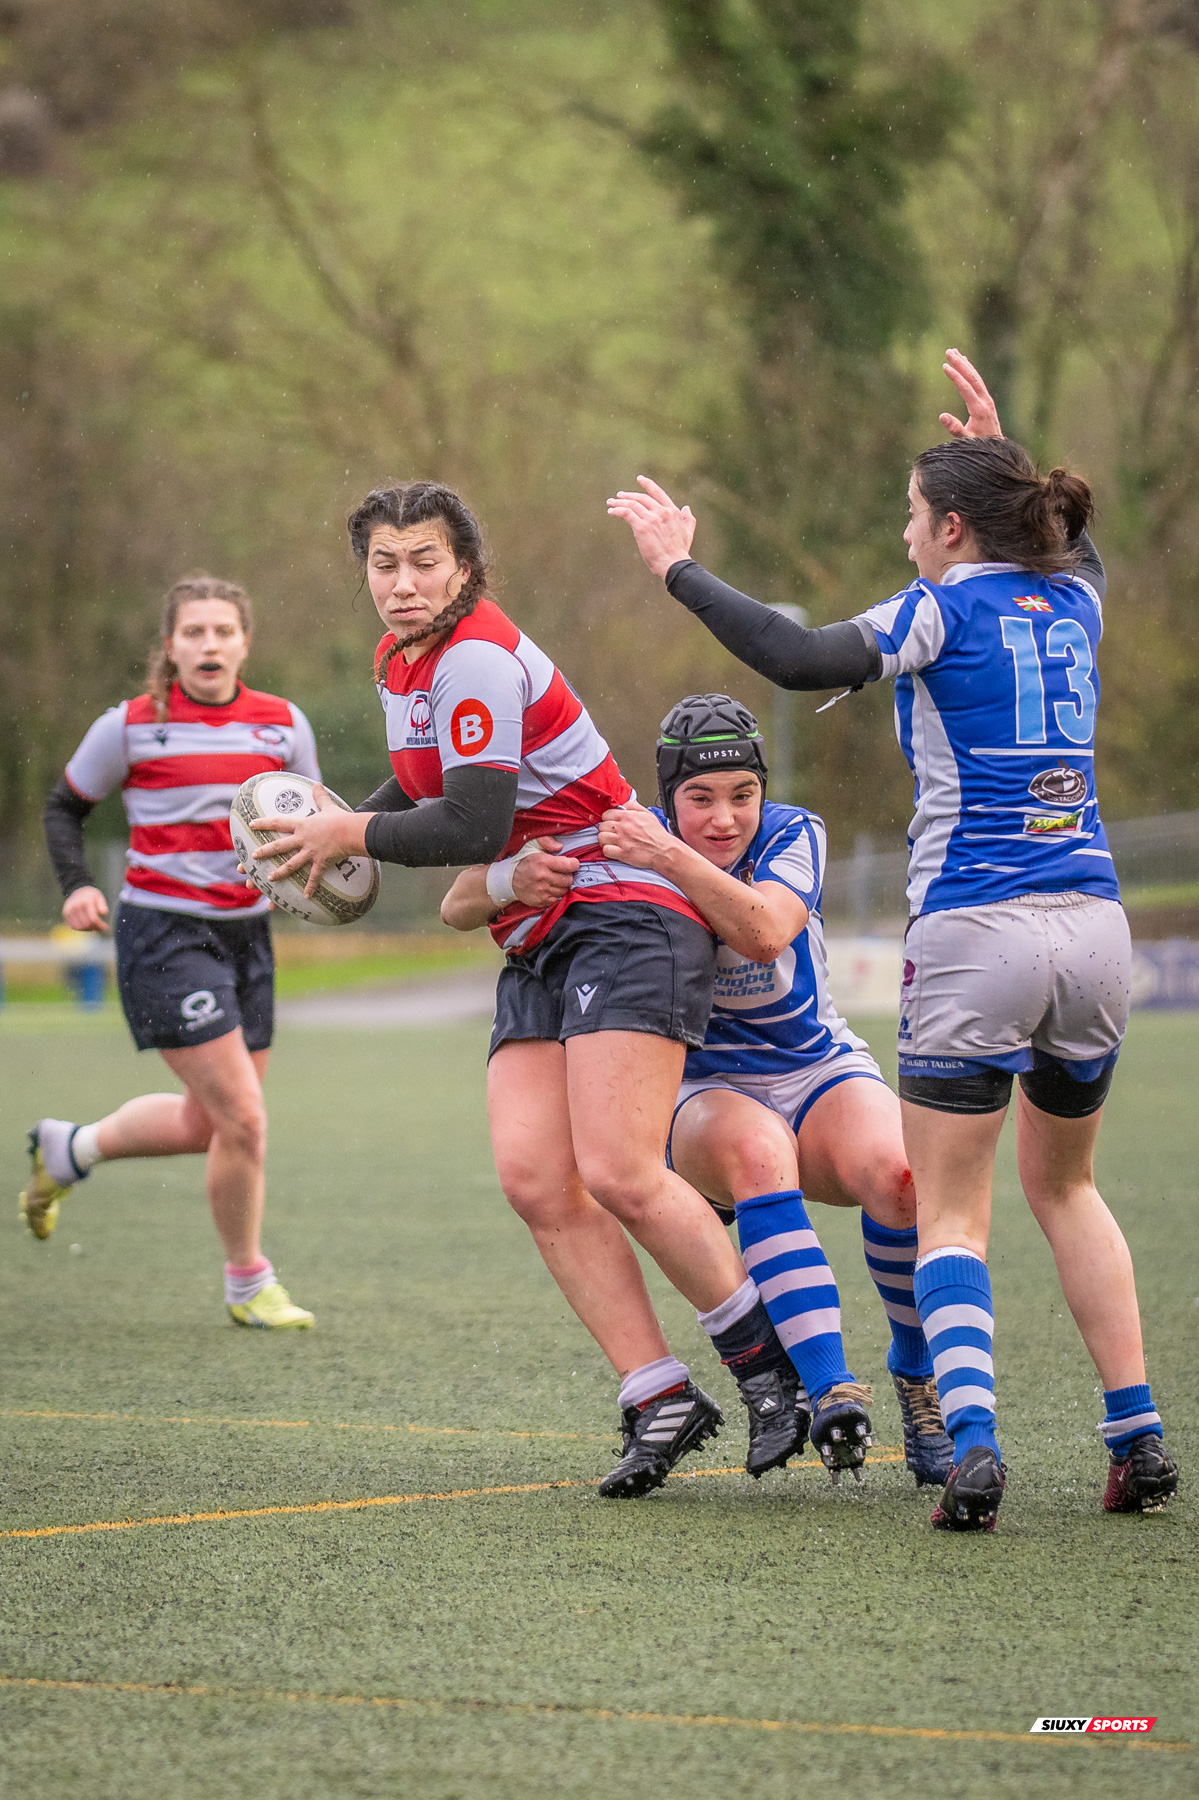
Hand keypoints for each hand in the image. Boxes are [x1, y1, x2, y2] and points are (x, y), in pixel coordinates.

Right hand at [62, 886, 108, 932]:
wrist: (77, 890)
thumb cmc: (91, 896)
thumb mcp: (99, 896)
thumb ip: (102, 904)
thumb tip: (104, 912)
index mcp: (85, 901)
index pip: (93, 918)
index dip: (100, 925)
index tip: (106, 927)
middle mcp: (76, 905)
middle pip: (86, 924)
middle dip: (95, 928)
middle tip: (100, 928)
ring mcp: (69, 910)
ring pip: (80, 927)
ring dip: (88, 929)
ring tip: (94, 926)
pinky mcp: (65, 914)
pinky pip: (73, 926)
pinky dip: (81, 928)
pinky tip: (86, 926)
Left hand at [250, 785, 369, 897]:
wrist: (351, 831)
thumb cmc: (340, 818)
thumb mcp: (328, 806)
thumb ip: (320, 796)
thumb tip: (317, 784)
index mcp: (302, 825)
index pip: (278, 823)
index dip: (264, 823)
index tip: (251, 824)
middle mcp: (303, 839)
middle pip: (279, 846)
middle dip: (264, 852)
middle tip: (252, 857)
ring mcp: (311, 852)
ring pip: (291, 864)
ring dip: (279, 872)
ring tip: (269, 879)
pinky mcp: (321, 862)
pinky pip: (314, 877)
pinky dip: (310, 887)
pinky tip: (305, 897)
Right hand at [511, 837, 578, 907]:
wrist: (509, 880)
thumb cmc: (524, 862)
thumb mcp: (532, 845)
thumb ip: (546, 840)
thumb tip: (559, 846)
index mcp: (543, 862)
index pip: (569, 866)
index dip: (573, 864)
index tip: (572, 863)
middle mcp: (543, 877)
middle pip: (568, 879)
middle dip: (568, 875)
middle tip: (561, 872)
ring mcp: (542, 891)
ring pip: (564, 890)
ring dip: (562, 885)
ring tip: (555, 880)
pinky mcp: (541, 901)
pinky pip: (557, 899)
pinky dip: (556, 894)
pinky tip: (550, 888)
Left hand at [596, 800, 674, 870]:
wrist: (664, 850)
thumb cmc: (657, 834)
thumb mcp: (648, 814)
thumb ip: (634, 806)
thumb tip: (623, 805)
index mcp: (628, 817)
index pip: (606, 814)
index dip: (608, 819)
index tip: (612, 823)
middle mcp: (623, 827)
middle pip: (602, 826)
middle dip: (606, 829)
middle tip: (612, 834)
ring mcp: (622, 841)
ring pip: (601, 837)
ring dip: (605, 840)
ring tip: (612, 842)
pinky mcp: (622, 853)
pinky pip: (606, 850)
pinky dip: (608, 851)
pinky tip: (614, 850)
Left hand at [606, 476, 696, 577]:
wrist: (673, 563)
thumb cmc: (680, 551)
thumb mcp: (688, 532)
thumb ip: (688, 519)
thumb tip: (686, 508)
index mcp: (672, 511)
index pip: (658, 492)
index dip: (648, 484)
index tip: (639, 479)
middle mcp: (661, 512)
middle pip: (641, 498)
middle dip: (628, 495)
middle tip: (619, 496)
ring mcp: (651, 519)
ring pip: (632, 504)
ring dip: (619, 502)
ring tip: (611, 503)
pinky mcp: (641, 527)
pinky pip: (626, 513)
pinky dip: (617, 511)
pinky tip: (611, 512)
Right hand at [940, 349, 1002, 438]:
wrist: (996, 450)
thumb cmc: (980, 447)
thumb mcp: (966, 441)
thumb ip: (955, 429)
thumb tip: (942, 416)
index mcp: (979, 410)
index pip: (966, 388)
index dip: (955, 376)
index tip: (945, 366)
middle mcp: (985, 402)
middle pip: (972, 378)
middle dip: (960, 364)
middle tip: (948, 351)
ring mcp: (987, 400)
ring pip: (976, 378)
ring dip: (965, 364)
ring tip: (954, 352)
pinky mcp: (986, 401)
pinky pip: (977, 382)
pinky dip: (970, 371)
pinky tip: (965, 363)